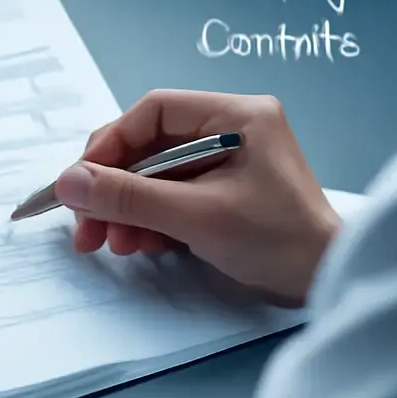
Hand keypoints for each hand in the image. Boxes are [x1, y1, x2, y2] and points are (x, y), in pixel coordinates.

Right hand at [55, 90, 338, 305]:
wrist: (328, 286)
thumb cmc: (275, 241)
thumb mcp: (195, 216)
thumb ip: (129, 196)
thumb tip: (68, 182)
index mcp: (236, 116)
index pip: (155, 112)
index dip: (111, 144)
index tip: (80, 182)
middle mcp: (233, 130)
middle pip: (151, 145)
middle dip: (115, 187)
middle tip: (86, 226)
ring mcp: (230, 163)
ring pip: (158, 175)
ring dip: (128, 208)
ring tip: (111, 243)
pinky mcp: (227, 195)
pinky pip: (175, 197)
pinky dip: (152, 220)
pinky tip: (139, 244)